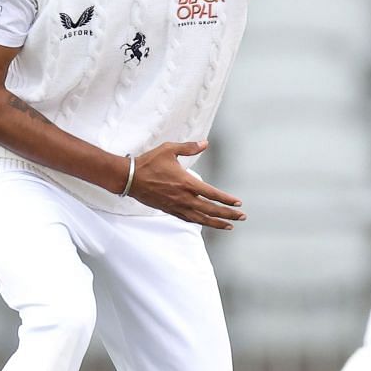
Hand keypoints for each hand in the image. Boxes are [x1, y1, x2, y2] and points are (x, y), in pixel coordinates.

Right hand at [126, 140, 247, 228]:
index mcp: (187, 183)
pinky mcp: (168, 210)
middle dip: (228, 215)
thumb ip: (189, 147)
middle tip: (242, 217)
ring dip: (216, 223)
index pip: (212, 194)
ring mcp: (176, 206)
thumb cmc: (149, 162)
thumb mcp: (170, 149)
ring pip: (200, 218)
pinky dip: (199, 222)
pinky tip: (206, 223)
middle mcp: (184, 198)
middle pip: (211, 210)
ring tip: (229, 227)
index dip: (227, 200)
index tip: (238, 203)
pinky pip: (187, 219)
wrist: (128, 178)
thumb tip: (205, 143)